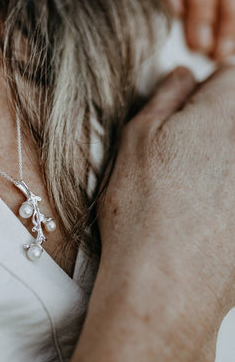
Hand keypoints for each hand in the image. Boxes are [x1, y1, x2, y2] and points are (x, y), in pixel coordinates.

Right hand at [98, 64, 234, 333]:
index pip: (232, 75)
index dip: (208, 89)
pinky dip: (226, 200)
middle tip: (185, 157)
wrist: (168, 287)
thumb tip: (183, 76)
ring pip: (234, 160)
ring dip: (220, 166)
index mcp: (228, 112)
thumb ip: (166, 96)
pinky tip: (209, 219)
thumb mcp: (137, 139)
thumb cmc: (144, 214)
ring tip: (195, 193)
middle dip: (216, 129)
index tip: (189, 111)